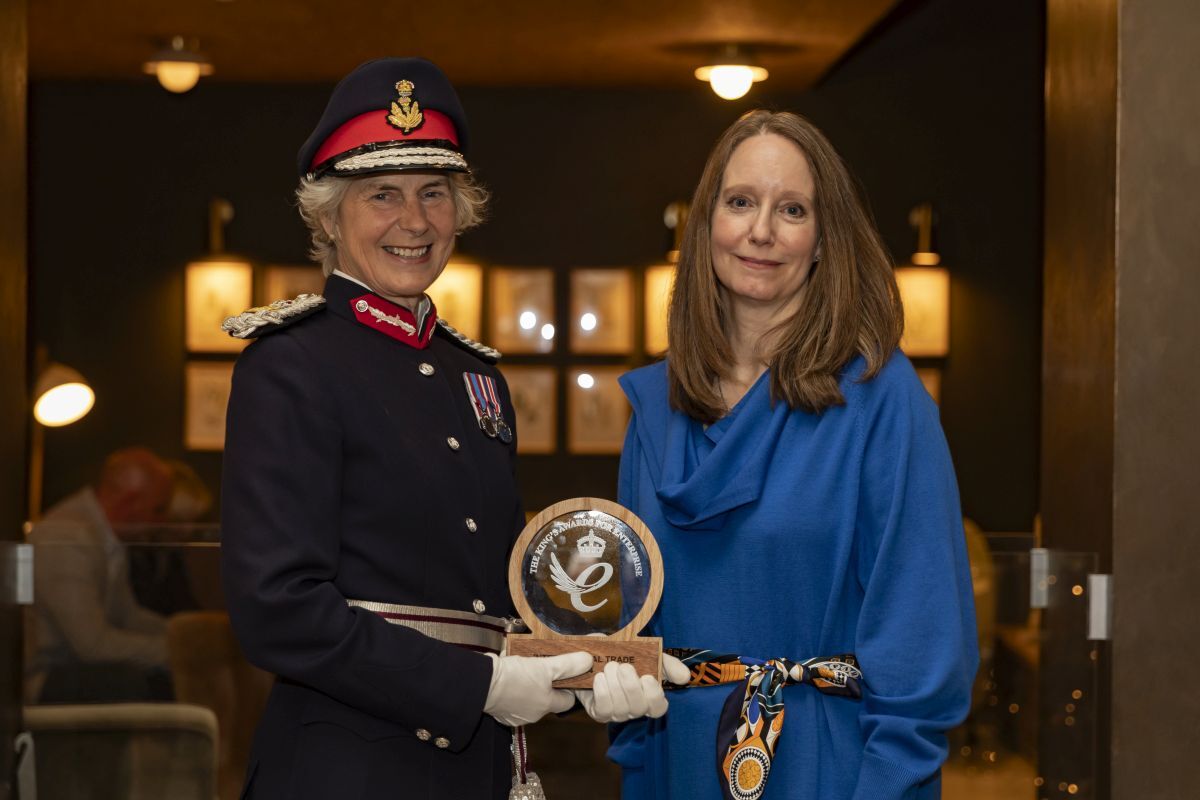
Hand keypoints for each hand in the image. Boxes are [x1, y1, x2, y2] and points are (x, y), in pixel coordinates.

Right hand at [483, 651, 592, 726]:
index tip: (567, 673)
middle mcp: (532, 715)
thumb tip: (588, 660)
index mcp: (546, 705)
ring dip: (530, 685)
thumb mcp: (544, 666)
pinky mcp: (500, 711)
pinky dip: (514, 688)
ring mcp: (515, 715)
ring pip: (530, 699)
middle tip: (544, 666)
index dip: (570, 686)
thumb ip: (567, 664)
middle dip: (548, 684)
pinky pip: (513, 699)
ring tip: (526, 668)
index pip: (567, 701)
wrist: (481, 684)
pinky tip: (510, 676)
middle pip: (548, 699)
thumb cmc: (514, 677)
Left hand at [574, 655, 690, 722]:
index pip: (658, 708)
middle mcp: (634, 708)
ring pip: (620, 709)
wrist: (593, 652)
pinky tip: (599, 678)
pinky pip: (603, 710)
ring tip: (609, 667)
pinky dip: (602, 692)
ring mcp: (617, 712)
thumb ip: (667, 663)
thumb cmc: (623, 653)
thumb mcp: (647, 651)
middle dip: (630, 687)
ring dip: (614, 686)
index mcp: (649, 695)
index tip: (648, 677)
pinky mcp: (599, 712)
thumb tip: (685, 677)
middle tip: (623, 667)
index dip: (654, 696)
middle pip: (638, 708)